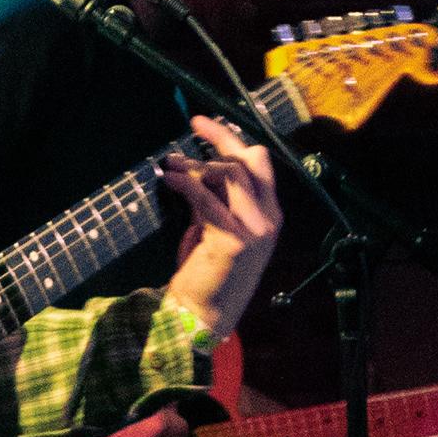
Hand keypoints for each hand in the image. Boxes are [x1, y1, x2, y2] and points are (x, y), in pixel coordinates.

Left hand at [158, 119, 283, 342]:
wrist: (205, 312)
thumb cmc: (209, 270)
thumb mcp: (216, 227)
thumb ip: (215, 199)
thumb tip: (197, 169)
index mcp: (270, 214)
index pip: (259, 163)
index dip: (232, 138)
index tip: (204, 123)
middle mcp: (268, 220)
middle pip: (246, 163)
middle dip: (217, 141)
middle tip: (191, 130)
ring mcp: (254, 231)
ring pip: (228, 176)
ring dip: (194, 164)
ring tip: (169, 163)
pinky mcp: (233, 241)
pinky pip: (207, 199)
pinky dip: (185, 183)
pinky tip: (167, 178)